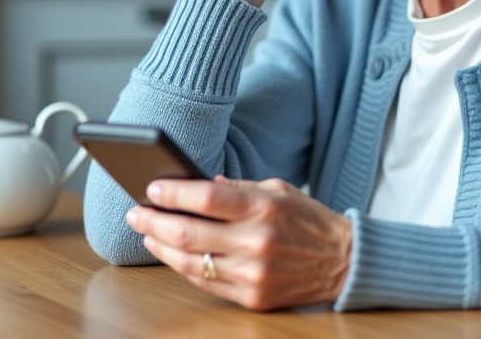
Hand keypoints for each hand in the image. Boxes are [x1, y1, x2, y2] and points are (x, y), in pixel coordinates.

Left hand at [127, 175, 352, 310]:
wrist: (344, 262)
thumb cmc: (309, 221)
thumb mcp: (279, 190)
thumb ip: (239, 188)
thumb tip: (199, 184)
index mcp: (263, 208)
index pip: (206, 197)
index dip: (172, 193)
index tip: (151, 188)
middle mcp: (256, 241)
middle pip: (189, 231)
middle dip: (154, 220)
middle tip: (135, 212)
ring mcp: (253, 273)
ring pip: (191, 261)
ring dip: (161, 246)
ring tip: (147, 233)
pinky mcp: (252, 297)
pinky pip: (206, 283)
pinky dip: (183, 267)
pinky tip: (171, 254)